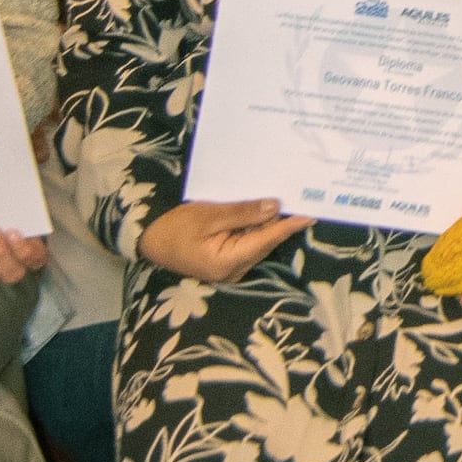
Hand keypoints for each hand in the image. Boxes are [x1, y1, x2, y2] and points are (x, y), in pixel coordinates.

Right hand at [140, 197, 308, 282]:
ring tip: (272, 194)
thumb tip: (274, 207)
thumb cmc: (175, 229)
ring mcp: (233, 267)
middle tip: (289, 191)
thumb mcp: (208, 215)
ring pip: (258, 239)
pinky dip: (252, 225)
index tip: (311, 214)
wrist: (151, 242)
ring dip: (262, 219)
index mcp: (230, 261)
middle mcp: (236, 270)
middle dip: (275, 218)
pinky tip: (254, 207)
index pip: (267, 240)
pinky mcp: (229, 260)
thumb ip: (242, 212)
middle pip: (265, 239)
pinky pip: (248, 241)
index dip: (289, 226)